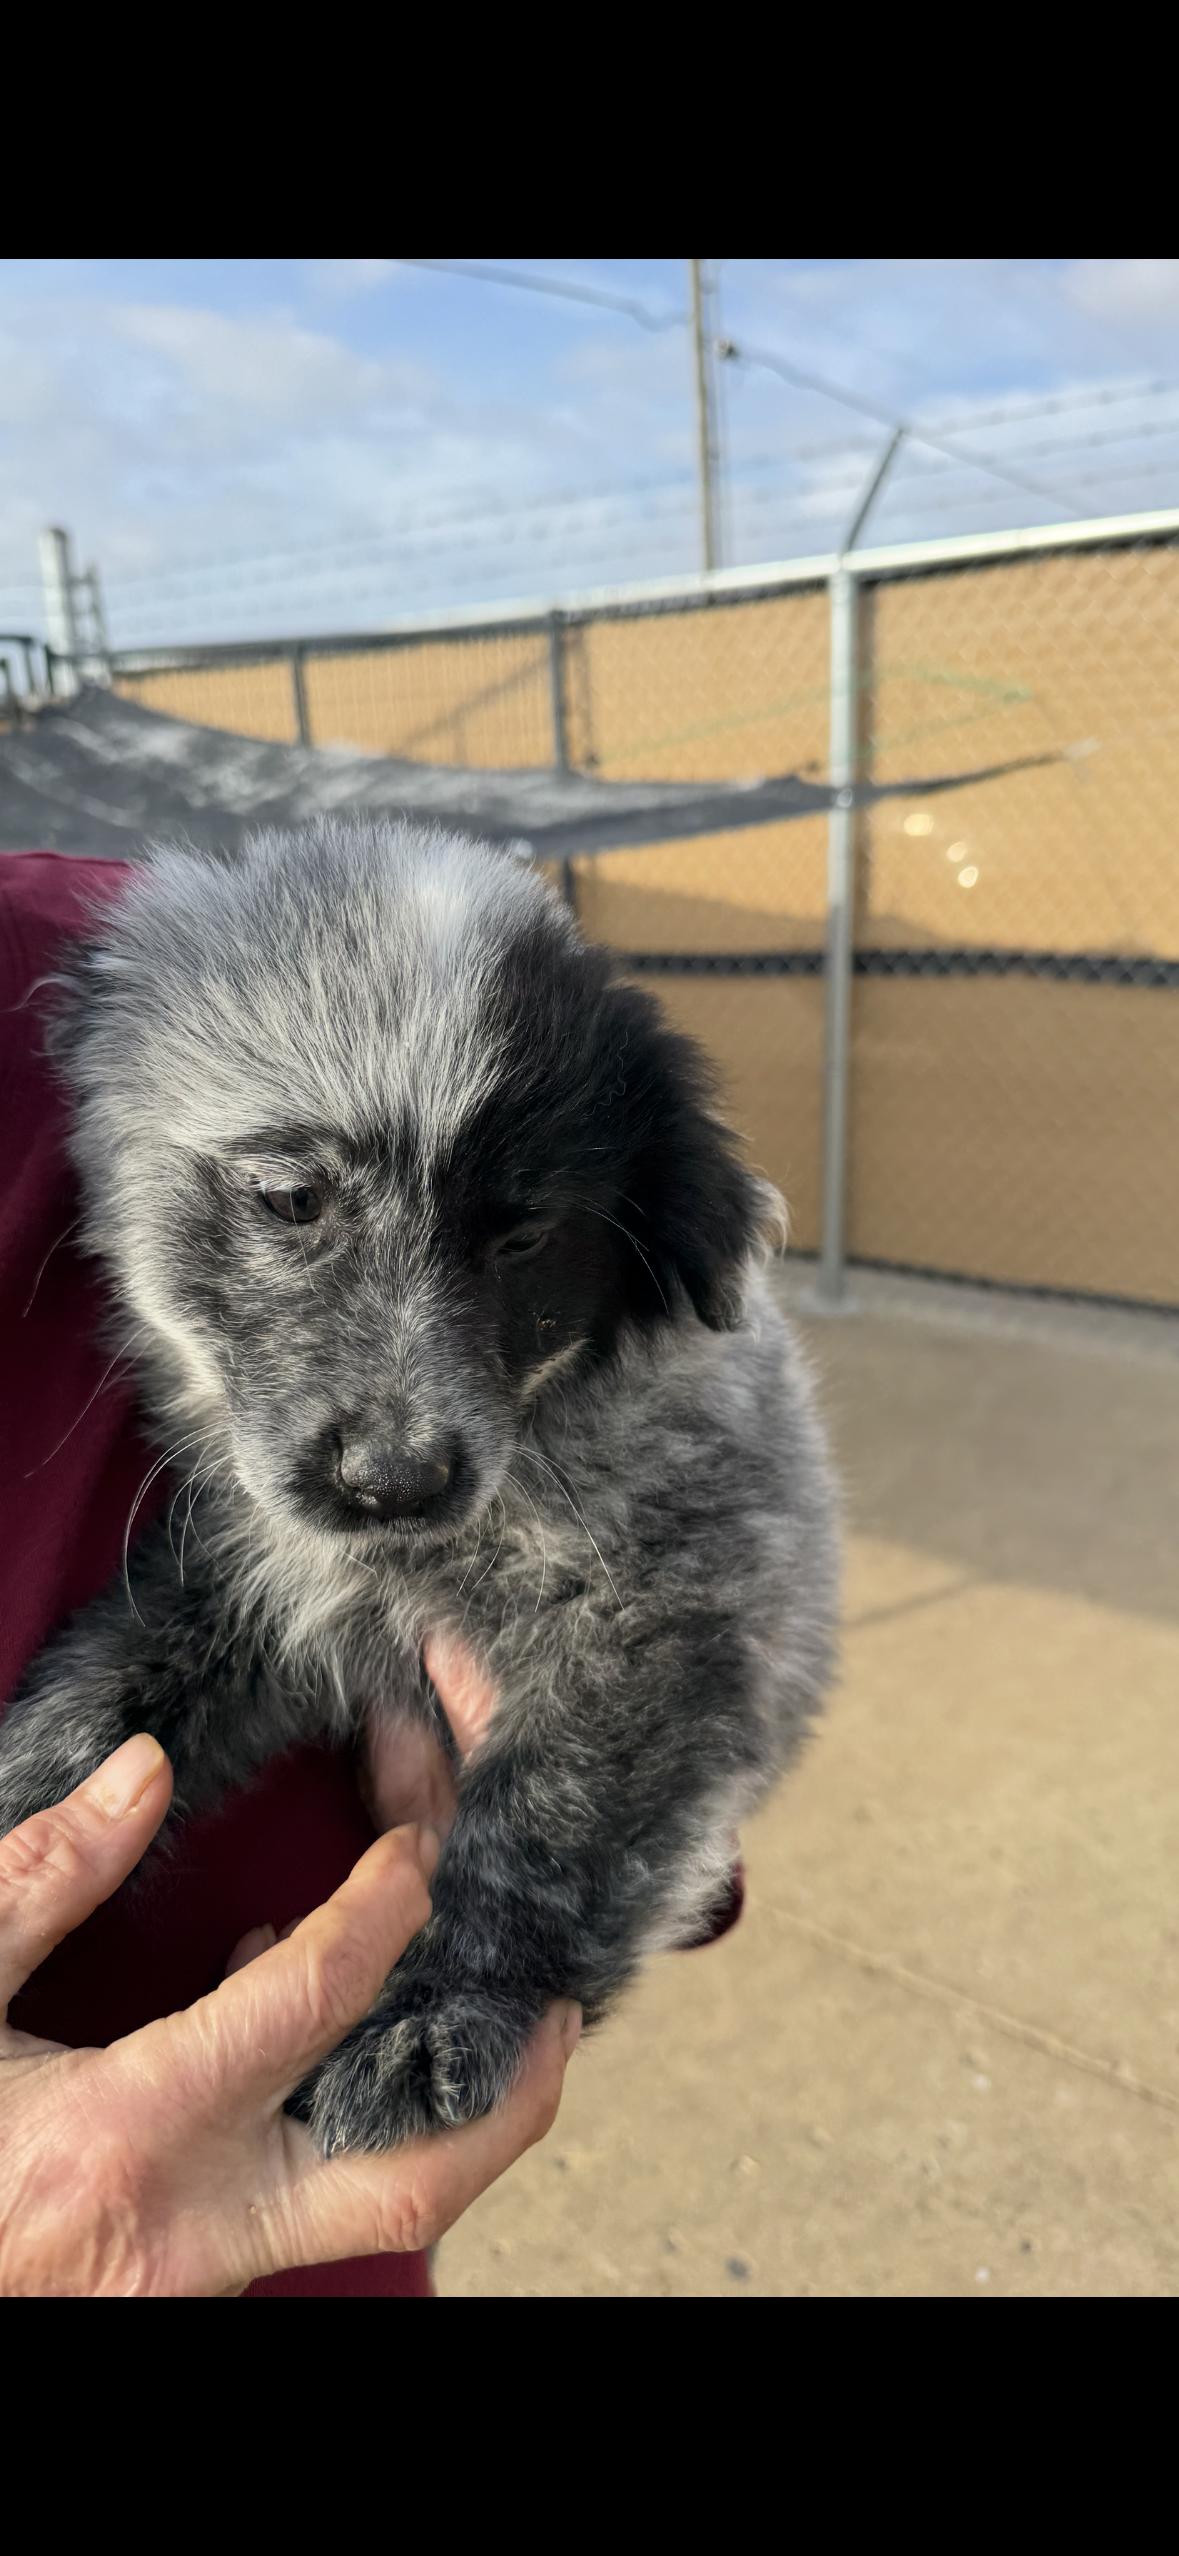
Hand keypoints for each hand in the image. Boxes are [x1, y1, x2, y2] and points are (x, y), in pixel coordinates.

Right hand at [0, 1733, 578, 2296]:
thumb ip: (39, 1879)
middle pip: (414, 2182)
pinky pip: (314, 2199)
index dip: (383, 1903)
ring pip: (382, 2206)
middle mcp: (191, 2228)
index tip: (415, 1836)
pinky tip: (306, 2021)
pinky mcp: (194, 2280)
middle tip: (563, 1998)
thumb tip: (143, 1772)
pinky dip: (351, 2114)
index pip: (309, 2004)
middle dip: (511, 2089)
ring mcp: (201, 2273)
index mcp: (120, 2139)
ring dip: (451, 2108)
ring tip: (484, 1998)